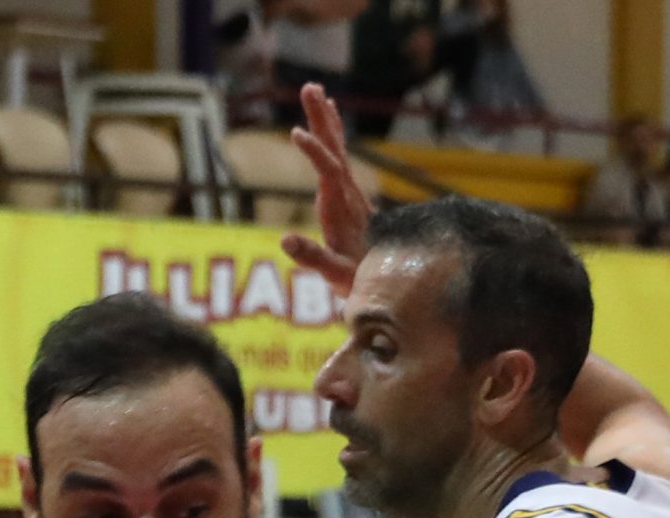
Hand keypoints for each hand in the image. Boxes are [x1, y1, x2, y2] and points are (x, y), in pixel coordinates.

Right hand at [280, 83, 372, 290]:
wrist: (385, 278)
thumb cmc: (358, 279)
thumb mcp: (335, 274)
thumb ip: (312, 257)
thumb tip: (284, 241)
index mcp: (342, 209)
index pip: (329, 173)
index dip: (314, 153)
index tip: (296, 133)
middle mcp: (347, 194)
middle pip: (334, 150)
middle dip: (321, 120)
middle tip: (309, 87)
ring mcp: (349, 191)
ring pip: (336, 147)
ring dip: (325, 119)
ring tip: (315, 89)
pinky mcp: (347, 192)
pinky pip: (338, 155)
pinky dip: (332, 133)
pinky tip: (329, 114)